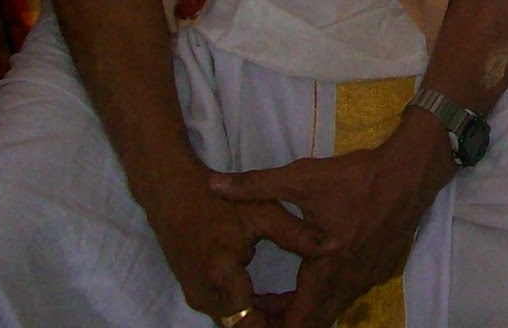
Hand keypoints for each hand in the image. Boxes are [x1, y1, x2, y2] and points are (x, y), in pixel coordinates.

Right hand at [143, 165, 334, 322]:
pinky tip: (273, 297)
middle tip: (305, 311)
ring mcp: (197, 295)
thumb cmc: (217, 200)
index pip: (252, 324)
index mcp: (222, 276)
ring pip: (235, 322)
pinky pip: (226, 312)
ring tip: (295, 305)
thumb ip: (299, 235)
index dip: (279, 325)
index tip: (303, 318)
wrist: (171, 193)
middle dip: (275, 322)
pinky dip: (249, 308)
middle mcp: (206, 295)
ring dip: (262, 317)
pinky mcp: (196, 291)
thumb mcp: (262, 212)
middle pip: (243, 327)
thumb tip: (336, 246)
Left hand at [209, 109, 452, 327]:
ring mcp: (367, 277)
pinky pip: (346, 295)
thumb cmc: (357, 176)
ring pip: (331, 309)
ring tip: (281, 294)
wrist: (411, 170)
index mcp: (327, 267)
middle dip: (284, 319)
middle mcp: (348, 281)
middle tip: (260, 306)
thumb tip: (214, 186)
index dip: (271, 324)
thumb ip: (256, 185)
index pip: (298, 320)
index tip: (250, 314)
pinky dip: (326, 295)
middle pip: (313, 321)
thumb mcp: (303, 177)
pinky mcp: (379, 268)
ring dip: (305, 308)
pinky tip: (314, 274)